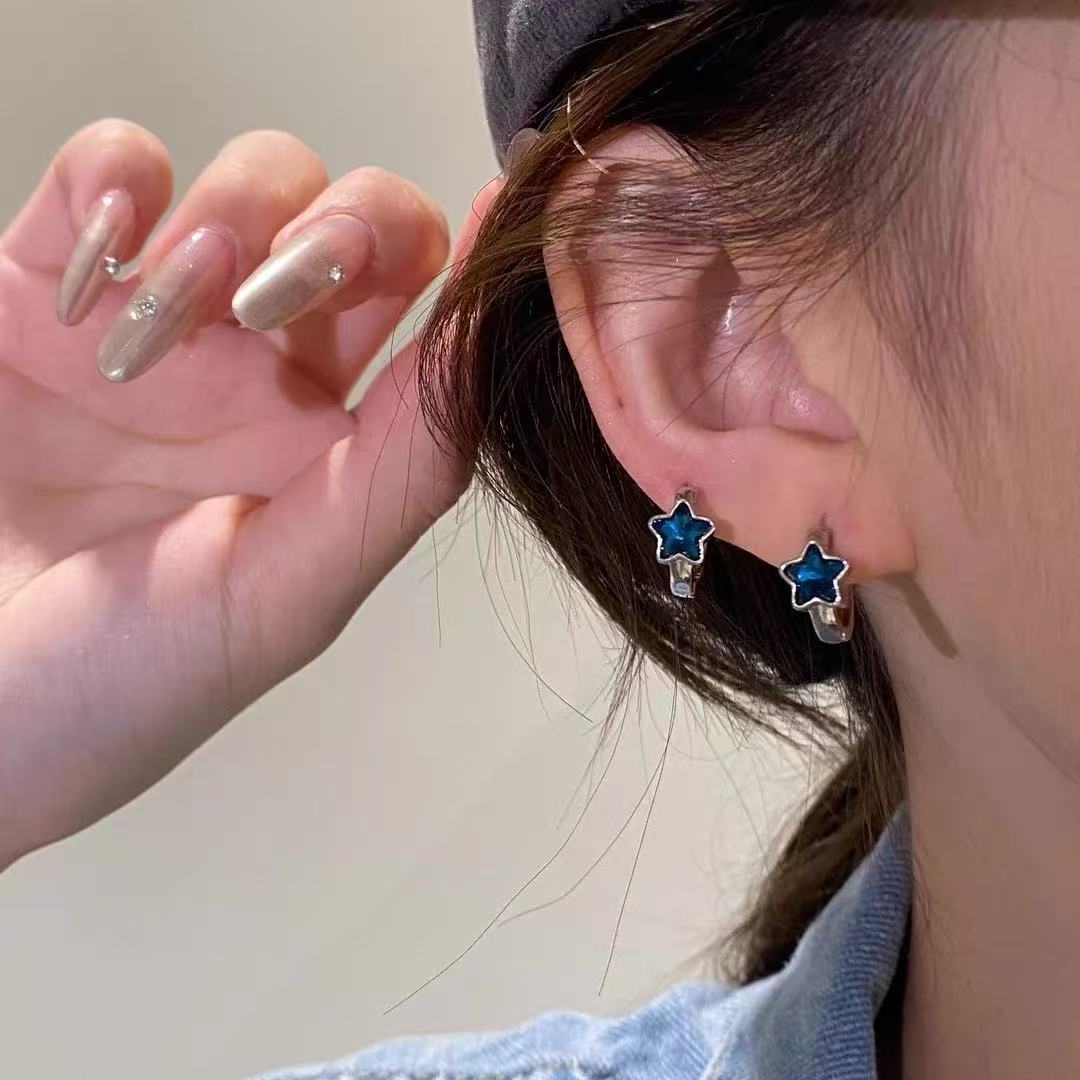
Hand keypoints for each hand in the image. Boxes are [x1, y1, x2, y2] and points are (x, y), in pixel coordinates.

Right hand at [0, 120, 489, 868]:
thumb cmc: (113, 688)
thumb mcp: (281, 598)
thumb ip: (398, 478)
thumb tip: (489, 350)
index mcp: (333, 446)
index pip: (436, 320)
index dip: (476, 260)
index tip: (499, 208)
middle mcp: (263, 376)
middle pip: (359, 225)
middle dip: (342, 226)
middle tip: (272, 296)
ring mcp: (161, 323)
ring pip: (251, 181)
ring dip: (225, 218)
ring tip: (158, 319)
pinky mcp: (46, 284)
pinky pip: (108, 168)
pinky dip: (113, 182)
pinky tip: (97, 265)